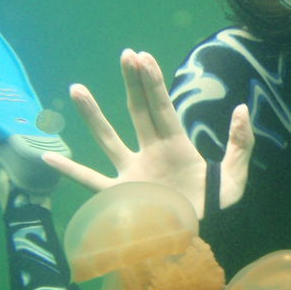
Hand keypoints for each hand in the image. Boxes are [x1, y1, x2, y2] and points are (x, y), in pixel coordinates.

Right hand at [42, 49, 252, 216]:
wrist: (200, 235)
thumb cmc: (215, 205)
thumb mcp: (235, 175)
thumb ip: (241, 143)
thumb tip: (241, 108)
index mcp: (176, 146)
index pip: (162, 108)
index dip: (153, 83)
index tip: (143, 57)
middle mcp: (150, 153)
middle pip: (138, 112)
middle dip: (132, 83)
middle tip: (126, 53)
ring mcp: (132, 173)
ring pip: (108, 140)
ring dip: (93, 115)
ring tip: (77, 88)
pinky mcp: (121, 195)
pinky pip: (91, 182)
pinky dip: (70, 173)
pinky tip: (49, 158)